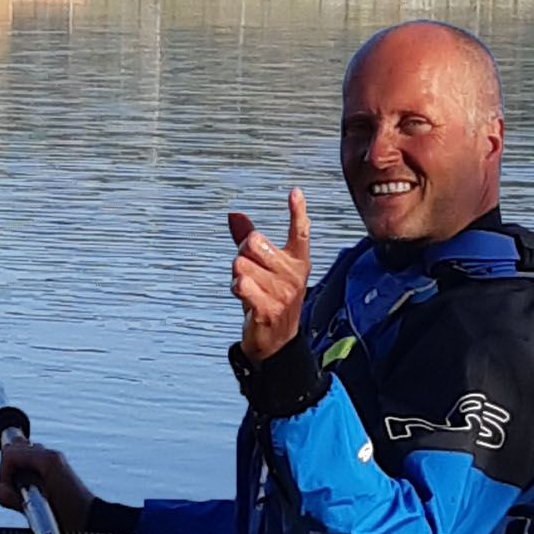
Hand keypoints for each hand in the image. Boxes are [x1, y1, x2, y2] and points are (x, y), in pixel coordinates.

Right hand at [0, 438, 95, 533]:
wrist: (91, 523)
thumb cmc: (69, 517)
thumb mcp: (35, 508)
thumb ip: (11, 495)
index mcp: (48, 459)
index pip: (9, 454)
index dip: (4, 473)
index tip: (13, 492)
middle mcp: (50, 456)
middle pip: (13, 450)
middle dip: (9, 470)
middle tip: (20, 492)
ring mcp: (52, 461)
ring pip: (20, 457)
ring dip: (18, 475)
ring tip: (30, 494)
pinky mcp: (54, 469)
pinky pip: (29, 464)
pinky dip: (25, 476)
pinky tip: (34, 493)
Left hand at [227, 189, 312, 364]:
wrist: (276, 341)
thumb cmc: (270, 299)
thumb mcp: (265, 268)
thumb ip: (250, 240)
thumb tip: (234, 215)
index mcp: (298, 262)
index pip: (299, 232)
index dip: (297, 211)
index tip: (295, 193)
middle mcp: (293, 275)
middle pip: (254, 243)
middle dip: (243, 254)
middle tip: (251, 271)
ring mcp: (282, 293)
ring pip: (241, 264)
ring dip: (238, 276)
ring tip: (250, 289)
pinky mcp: (268, 309)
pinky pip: (240, 284)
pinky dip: (237, 288)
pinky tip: (245, 297)